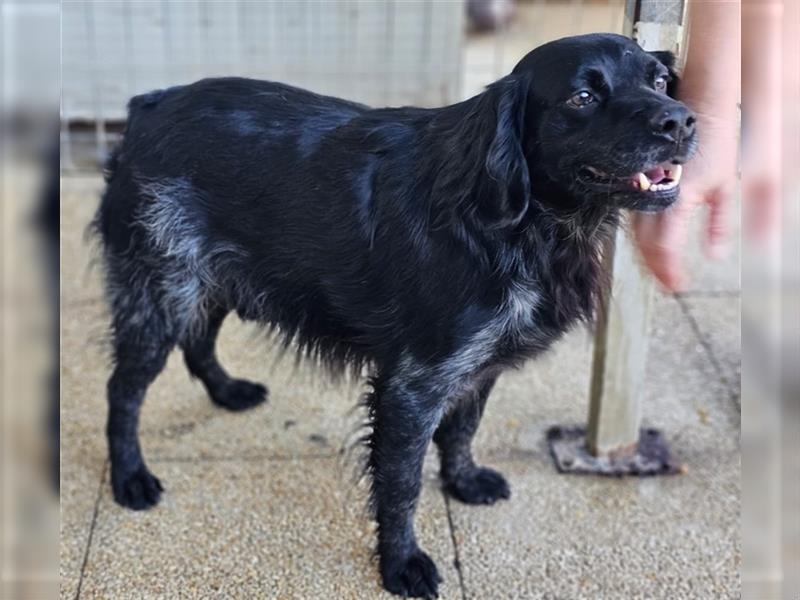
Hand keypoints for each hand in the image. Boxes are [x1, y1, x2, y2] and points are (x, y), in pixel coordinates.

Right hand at [633, 110, 738, 290]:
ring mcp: (645, 191)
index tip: (677, 284)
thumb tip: (714, 255)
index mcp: (677, 200)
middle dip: (655, 269)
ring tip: (657, 272)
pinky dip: (640, 239)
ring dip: (646, 257)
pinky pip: (635, 220)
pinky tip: (647, 248)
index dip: (669, 270)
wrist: (698, 112)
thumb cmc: (715, 144)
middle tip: (667, 285)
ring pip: (637, 235)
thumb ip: (719, 225)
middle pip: (646, 245)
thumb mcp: (727, 188)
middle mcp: (656, 198)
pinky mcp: (641, 186)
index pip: (665, 247)